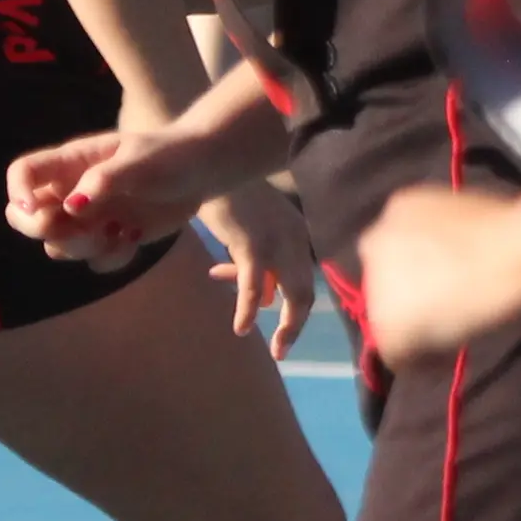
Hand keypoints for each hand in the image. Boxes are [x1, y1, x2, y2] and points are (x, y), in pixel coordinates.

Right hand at [8, 120, 250, 269]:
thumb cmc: (169, 155)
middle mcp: (70, 192)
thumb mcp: (140, 162)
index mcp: (71, 163)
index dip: (17, 192)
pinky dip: (111, 257)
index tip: (35, 208)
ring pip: (56, 247)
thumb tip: (71, 206)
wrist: (202, 171)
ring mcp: (87, 218)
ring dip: (82, 247)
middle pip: (23, 218)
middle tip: (80, 228)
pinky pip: (93, 261)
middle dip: (45, 231)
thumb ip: (105, 181)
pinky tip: (134, 237)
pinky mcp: (109, 238)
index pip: (22, 173)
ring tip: (118, 230)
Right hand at [199, 180, 315, 356]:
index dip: (298, 309)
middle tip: (282, 350)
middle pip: (308, 292)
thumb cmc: (231, 203)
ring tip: (276, 349)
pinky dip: (249, 310)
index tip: (286, 333)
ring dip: (287, 327)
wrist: (212, 170)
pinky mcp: (253, 245)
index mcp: (299, 236)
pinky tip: (241, 327)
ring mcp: (278, 243)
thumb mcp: (253, 236)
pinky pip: (254, 286)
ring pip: (296, 294)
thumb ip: (264, 266)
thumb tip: (269, 299)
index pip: (307, 280)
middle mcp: (297, 240)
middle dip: (297, 326)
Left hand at [355, 180, 520, 369]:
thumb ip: (446, 234)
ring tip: (456, 332)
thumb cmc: (513, 226)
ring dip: (419, 326)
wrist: (519, 251)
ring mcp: (379, 286)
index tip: (451, 281)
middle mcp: (377, 241)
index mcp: (398, 208)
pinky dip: (423, 360)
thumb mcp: (469, 211)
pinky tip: (452, 353)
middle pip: (387, 283)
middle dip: (414, 297)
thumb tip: (454, 260)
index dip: (423, 270)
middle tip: (453, 308)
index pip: (397, 250)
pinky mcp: (389, 325)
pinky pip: (399, 356)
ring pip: (389, 320)